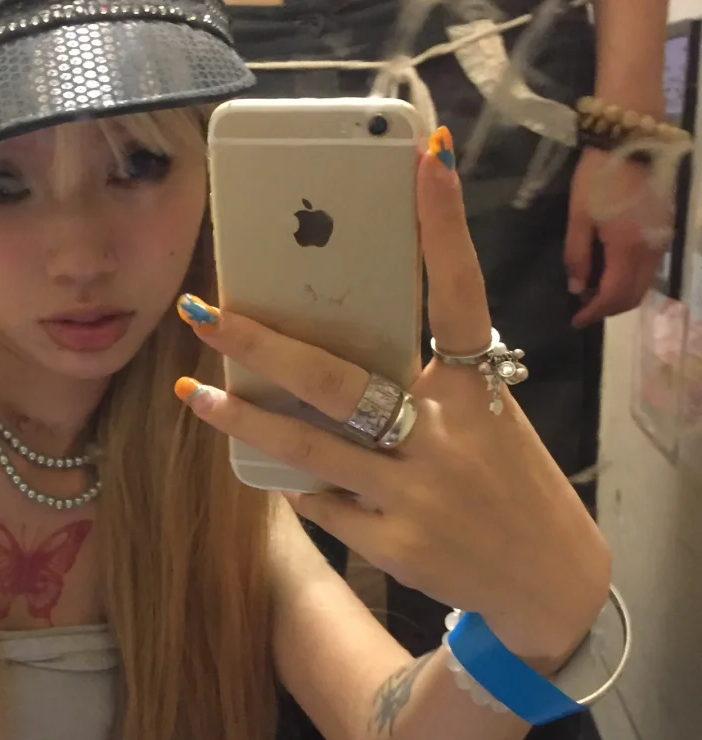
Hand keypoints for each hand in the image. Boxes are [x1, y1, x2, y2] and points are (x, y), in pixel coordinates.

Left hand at [174, 145, 610, 666]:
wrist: (547, 583)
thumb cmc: (504, 479)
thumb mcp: (485, 418)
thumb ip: (424, 383)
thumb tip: (329, 344)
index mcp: (478, 389)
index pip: (462, 294)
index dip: (445, 225)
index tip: (425, 156)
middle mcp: (448, 437)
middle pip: (338, 381)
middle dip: (262, 345)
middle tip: (203, 311)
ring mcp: (418, 495)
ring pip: (308, 449)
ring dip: (243, 419)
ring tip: (191, 391)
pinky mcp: (395, 544)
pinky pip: (322, 502)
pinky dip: (298, 482)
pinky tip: (277, 469)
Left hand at [564, 147, 669, 329]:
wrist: (634, 138)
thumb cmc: (599, 175)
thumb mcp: (578, 215)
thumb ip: (576, 255)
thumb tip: (577, 288)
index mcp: (627, 248)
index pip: (613, 296)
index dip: (594, 312)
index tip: (576, 320)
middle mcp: (651, 251)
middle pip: (633, 296)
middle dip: (609, 309)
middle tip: (585, 309)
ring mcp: (662, 241)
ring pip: (645, 284)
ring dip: (622, 295)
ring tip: (596, 293)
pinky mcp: (666, 230)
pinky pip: (651, 268)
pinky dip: (633, 279)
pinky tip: (613, 272)